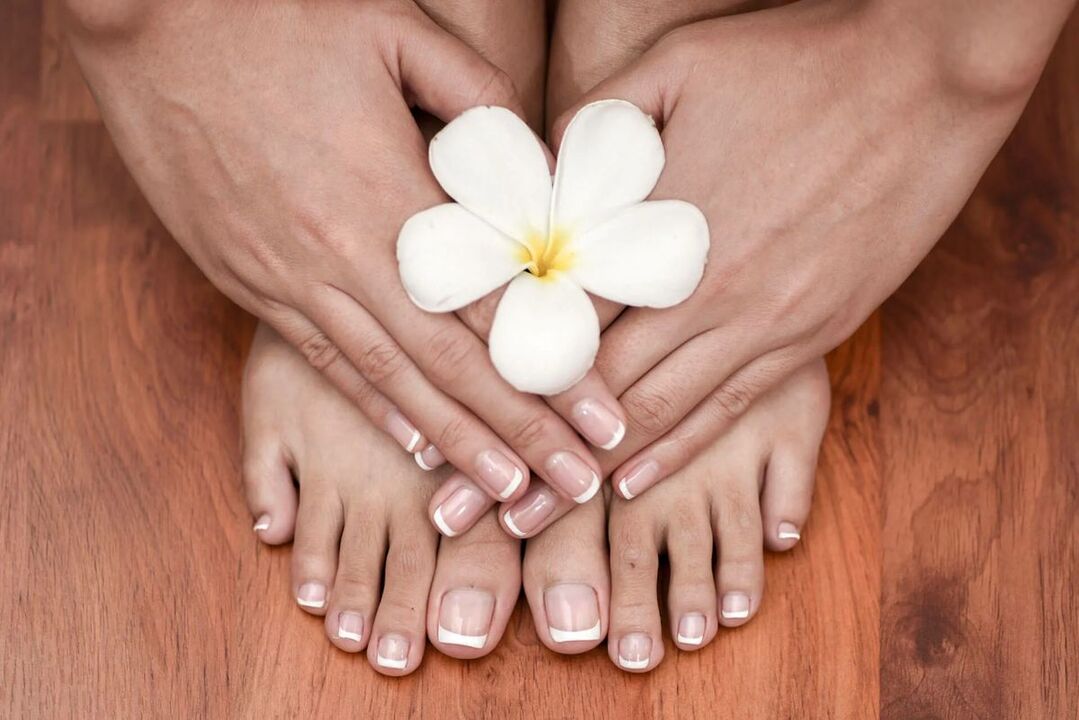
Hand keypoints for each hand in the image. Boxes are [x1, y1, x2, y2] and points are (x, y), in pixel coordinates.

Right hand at [65, 0, 615, 502]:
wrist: (144, 20)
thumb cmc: (275, 16)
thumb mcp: (397, 30)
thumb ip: (479, 98)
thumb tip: (535, 164)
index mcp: (390, 193)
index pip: (490, 310)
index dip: (552, 374)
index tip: (598, 422)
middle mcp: (343, 255)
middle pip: (449, 366)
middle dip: (519, 434)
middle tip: (572, 483)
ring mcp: (289, 275)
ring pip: (387, 380)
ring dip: (452, 442)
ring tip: (504, 492)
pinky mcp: (247, 280)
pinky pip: (320, 360)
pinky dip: (371, 407)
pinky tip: (412, 444)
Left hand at [427, 0, 1065, 536]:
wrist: (929, 79)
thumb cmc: (800, 61)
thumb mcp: (678, 62)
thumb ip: (599, 124)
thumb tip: (541, 172)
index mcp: (659, 228)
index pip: (557, 325)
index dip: (497, 384)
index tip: (447, 430)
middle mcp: (703, 292)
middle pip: (593, 392)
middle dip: (525, 455)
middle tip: (467, 512)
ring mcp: (761, 321)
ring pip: (657, 416)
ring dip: (589, 474)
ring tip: (534, 526)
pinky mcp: (811, 335)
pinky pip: (730, 409)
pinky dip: (676, 452)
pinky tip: (634, 484)